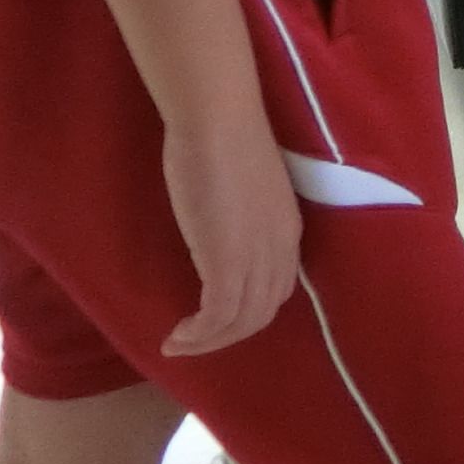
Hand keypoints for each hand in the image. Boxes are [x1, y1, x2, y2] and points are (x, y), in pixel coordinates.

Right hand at [160, 111, 301, 357]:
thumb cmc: (223, 138)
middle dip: (229, 334)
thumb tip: (220, 227)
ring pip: (242, 321)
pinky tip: (175, 337)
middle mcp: (281, 249)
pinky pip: (217, 317)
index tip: (217, 316)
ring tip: (177, 344)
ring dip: (208, 342)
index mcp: (287, 229)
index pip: (278, 286)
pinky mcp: (228, 262)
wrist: (218, 119)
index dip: (249, 309)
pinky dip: (198, 336)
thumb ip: (240, 214)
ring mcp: (257, 257)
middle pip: (263, 311)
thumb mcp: (242, 188)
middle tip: (194, 339)